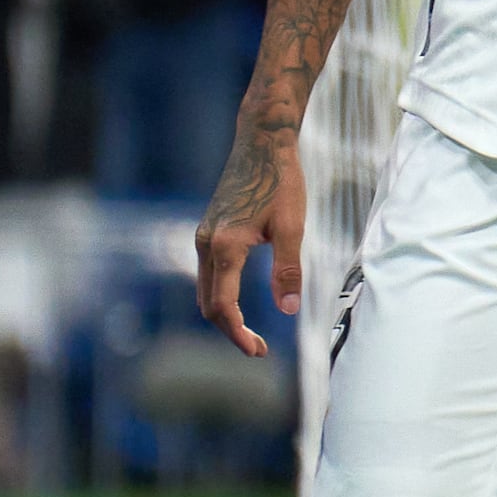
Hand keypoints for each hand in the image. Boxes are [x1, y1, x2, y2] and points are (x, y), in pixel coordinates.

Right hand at [195, 102, 302, 355]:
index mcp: (225, 246)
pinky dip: (220, 295)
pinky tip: (241, 301)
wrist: (261, 144)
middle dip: (230, 330)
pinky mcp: (207, 231)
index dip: (238, 334)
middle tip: (258, 349)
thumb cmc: (282, 182)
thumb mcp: (293, 226)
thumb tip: (288, 310)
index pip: (223, 306)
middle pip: (207, 304)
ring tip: (251, 332)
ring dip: (224, 315)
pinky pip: (208, 274)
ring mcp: (202, 237)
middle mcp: (206, 244)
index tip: (258, 352)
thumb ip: (288, 269)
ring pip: (205, 290)